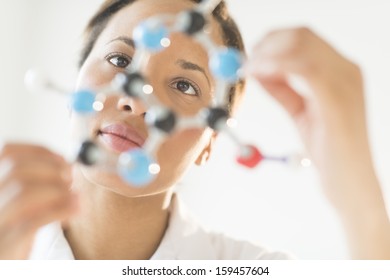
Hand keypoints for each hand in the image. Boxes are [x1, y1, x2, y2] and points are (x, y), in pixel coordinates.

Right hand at [0, 144, 77, 258]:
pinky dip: (62, 210)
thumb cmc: (16, 230)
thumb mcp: (24, 202)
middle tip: (70, 179)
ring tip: (74, 197)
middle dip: (53, 169)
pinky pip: (34, 220)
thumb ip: (40, 182)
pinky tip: (77, 209)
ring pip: (24, 191)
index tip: (64, 160)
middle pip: (18, 169)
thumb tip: (68, 165)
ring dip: (59, 189)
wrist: (5, 266)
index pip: (9, 153)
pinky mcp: (6, 243)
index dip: (41, 152)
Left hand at [246, 27, 367, 205]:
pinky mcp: (336, 100)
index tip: (251, 53)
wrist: (350, 181)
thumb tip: (258, 69)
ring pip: (300, 47)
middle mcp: (346, 70)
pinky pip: (304, 69)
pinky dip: (275, 66)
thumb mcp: (301, 111)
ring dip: (267, 54)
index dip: (273, 40)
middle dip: (266, 44)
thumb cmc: (328, 149)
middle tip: (246, 61)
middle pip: (301, 36)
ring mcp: (344, 82)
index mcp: (340, 71)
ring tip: (249, 70)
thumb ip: (283, 88)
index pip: (304, 38)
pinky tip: (258, 73)